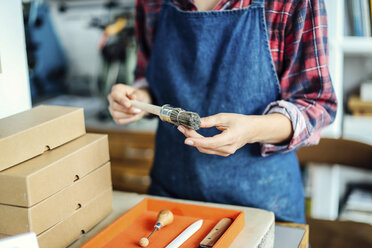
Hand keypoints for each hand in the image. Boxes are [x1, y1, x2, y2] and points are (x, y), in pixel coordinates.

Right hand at [107, 84, 151, 124]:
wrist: (140, 102)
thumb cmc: (138, 96)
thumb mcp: (140, 94)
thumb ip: (137, 96)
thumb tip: (133, 99)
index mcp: (116, 89)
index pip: (115, 95)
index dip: (121, 100)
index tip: (129, 105)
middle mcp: (111, 98)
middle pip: (114, 106)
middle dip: (127, 109)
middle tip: (138, 110)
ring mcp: (111, 108)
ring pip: (115, 114)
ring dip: (128, 115)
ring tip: (136, 112)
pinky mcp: (115, 117)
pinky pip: (119, 121)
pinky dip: (128, 119)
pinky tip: (133, 115)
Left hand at [177, 113, 292, 156]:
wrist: (251, 130)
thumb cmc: (239, 122)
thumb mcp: (224, 118)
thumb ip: (209, 121)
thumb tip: (195, 122)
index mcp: (230, 138)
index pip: (211, 143)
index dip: (197, 141)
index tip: (186, 138)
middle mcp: (228, 148)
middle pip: (205, 146)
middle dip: (192, 137)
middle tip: (182, 128)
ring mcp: (226, 152)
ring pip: (205, 149)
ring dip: (194, 140)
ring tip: (186, 130)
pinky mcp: (223, 153)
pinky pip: (208, 149)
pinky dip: (200, 143)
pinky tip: (194, 135)